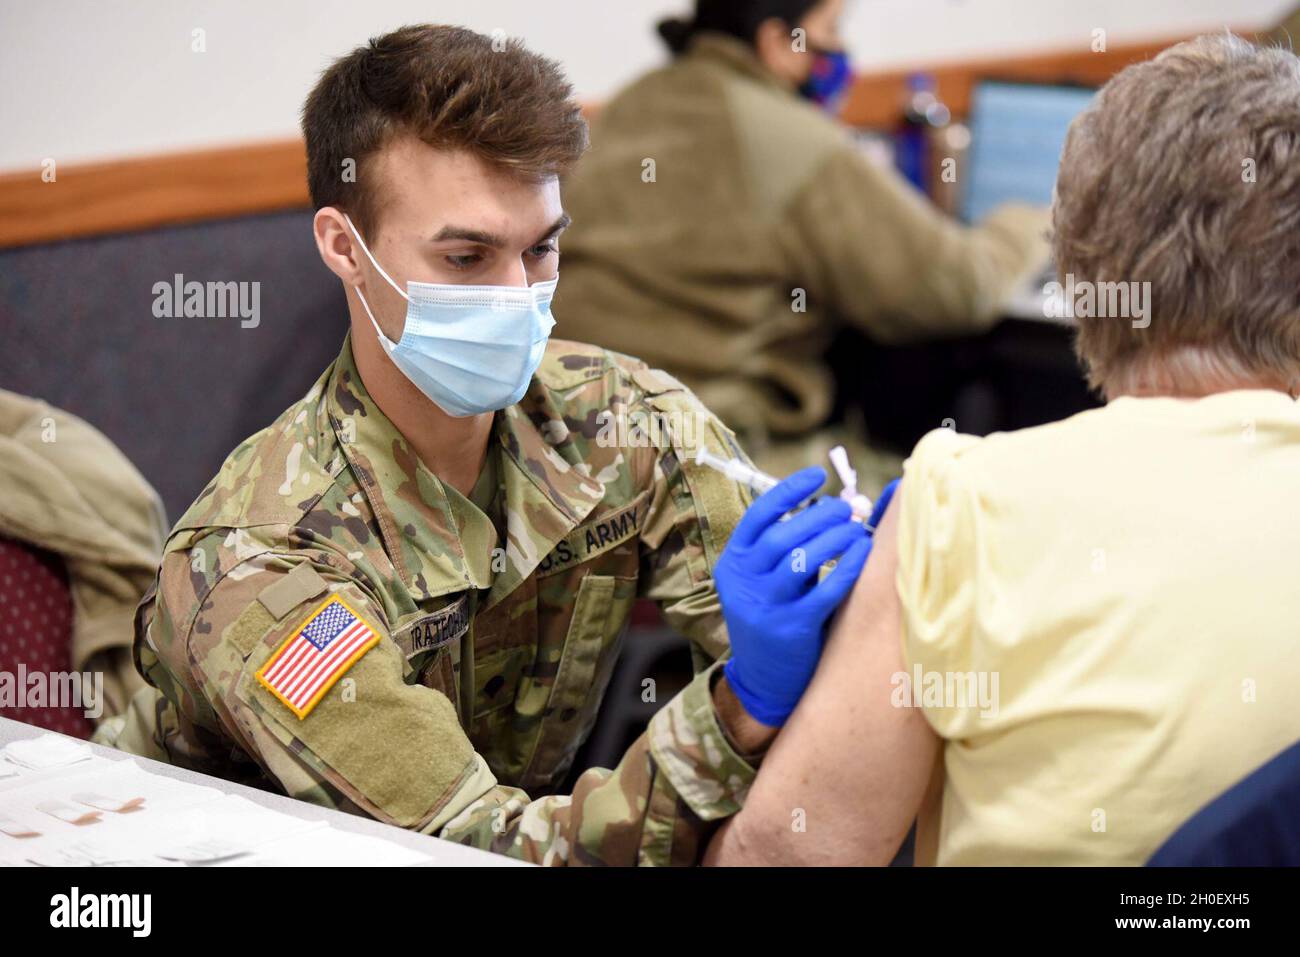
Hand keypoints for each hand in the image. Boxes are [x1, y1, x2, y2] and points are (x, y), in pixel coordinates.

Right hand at [715, 467, 888, 726]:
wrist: (763, 678)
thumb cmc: (774, 614)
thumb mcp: (765, 579)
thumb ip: (788, 545)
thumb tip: (832, 503)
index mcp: (733, 562)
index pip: (758, 515)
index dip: (788, 491)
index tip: (817, 475)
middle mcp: (742, 582)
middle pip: (782, 536)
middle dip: (819, 516)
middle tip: (848, 508)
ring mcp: (764, 606)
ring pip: (801, 559)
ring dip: (834, 538)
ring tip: (856, 528)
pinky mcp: (789, 628)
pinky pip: (824, 590)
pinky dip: (846, 567)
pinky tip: (863, 553)